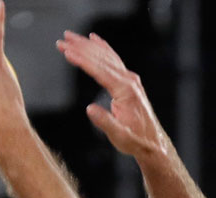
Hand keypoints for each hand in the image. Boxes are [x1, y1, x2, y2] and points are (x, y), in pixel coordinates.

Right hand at [57, 31, 171, 160]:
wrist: (153, 143)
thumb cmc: (136, 140)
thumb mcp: (119, 136)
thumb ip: (105, 122)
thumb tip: (90, 109)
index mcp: (126, 90)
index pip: (100, 70)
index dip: (82, 60)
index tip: (67, 51)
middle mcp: (129, 80)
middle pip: (101, 58)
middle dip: (80, 48)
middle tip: (62, 40)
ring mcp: (130, 79)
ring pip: (106, 56)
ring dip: (88, 46)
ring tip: (70, 37)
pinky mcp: (129, 82)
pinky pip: (113, 60)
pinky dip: (102, 48)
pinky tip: (94, 39)